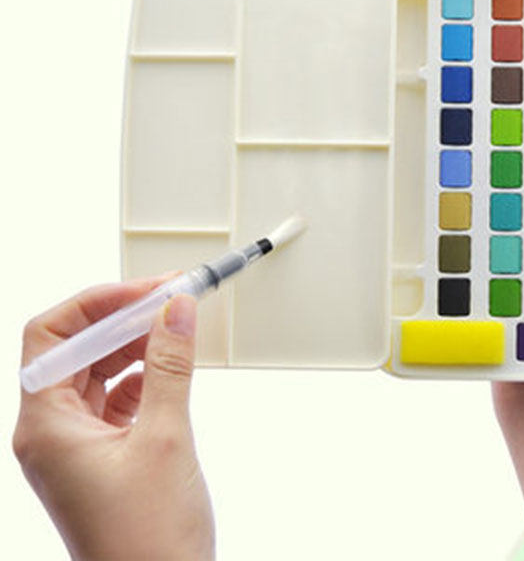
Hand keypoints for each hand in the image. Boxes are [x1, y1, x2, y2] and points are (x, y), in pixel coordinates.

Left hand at [13, 277, 213, 560]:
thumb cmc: (147, 540)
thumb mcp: (164, 437)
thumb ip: (169, 365)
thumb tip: (175, 310)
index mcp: (46, 427)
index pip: (52, 337)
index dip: (98, 304)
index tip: (146, 291)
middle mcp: (52, 433)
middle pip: (75, 350)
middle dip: (123, 318)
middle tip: (171, 298)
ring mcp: (75, 446)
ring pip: (96, 371)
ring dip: (135, 344)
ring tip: (175, 325)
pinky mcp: (101, 455)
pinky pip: (114, 397)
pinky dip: (142, 374)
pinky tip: (170, 367)